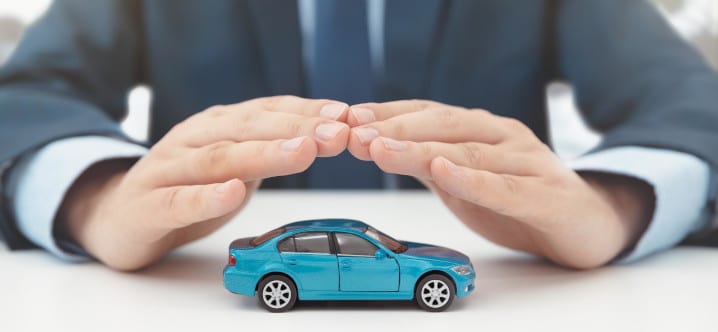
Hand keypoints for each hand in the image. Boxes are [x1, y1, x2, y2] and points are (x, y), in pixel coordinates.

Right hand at [58, 96, 350, 270]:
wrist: (118, 213)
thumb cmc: (187, 186)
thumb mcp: (233, 162)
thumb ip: (269, 148)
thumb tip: (328, 133)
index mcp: (217, 125)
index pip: (266, 111)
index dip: (306, 112)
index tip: (347, 116)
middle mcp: (193, 138)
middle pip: (249, 130)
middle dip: (297, 130)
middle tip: (337, 134)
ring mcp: (167, 169)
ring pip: (219, 159)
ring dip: (264, 155)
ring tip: (304, 154)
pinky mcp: (147, 204)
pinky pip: (178, 200)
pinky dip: (207, 198)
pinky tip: (232, 193)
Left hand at [346, 100, 653, 268]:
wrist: (586, 222)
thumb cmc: (518, 196)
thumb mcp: (464, 177)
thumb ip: (427, 162)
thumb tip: (375, 144)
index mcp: (482, 129)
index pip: (429, 114)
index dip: (389, 114)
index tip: (349, 117)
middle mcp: (504, 137)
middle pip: (444, 127)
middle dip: (395, 128)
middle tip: (355, 133)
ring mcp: (528, 162)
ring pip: (468, 153)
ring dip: (420, 150)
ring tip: (380, 148)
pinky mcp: (547, 195)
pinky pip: (505, 188)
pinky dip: (472, 180)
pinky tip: (444, 172)